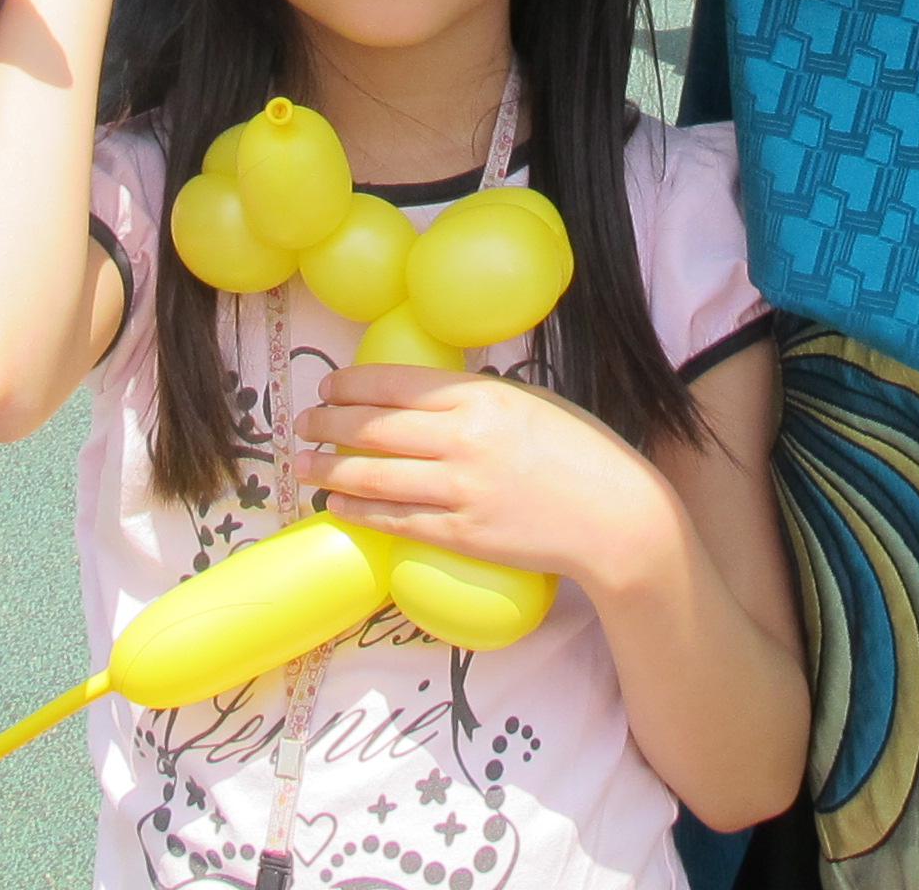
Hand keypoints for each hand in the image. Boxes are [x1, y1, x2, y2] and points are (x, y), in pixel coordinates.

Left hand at [298, 365, 681, 600]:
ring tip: (304, 466)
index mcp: (480, 396)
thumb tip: (427, 396)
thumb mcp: (531, 402)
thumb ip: (478, 397)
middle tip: (303, 423)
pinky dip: (360, 510)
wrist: (615, 516)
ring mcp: (460, 489)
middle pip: (373, 427)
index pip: (394, 383)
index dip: (351, 384)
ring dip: (330, 469)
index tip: (328, 386)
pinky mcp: (461, 534)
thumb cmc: (580, 451)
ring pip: (374, 476)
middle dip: (328, 423)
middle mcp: (462, 438)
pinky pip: (396, 520)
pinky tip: (338, 505)